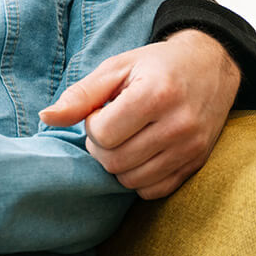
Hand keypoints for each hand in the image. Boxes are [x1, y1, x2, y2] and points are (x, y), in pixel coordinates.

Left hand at [39, 29, 240, 198]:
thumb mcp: (114, 68)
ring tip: (124, 138)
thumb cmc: (154, 64)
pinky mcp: (197, 164)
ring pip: (132, 181)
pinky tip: (139, 152)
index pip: (103, 133)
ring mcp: (191, 149)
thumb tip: (45, 117)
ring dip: (117, 163)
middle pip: (115, 161)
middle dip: (100, 146)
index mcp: (156, 95)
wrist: (209, 66)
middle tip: (108, 126)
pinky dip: (138, 178)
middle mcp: (178, 126)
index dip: (92, 123)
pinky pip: (155, 191)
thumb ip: (80, 95)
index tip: (101, 109)